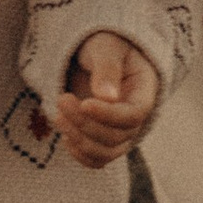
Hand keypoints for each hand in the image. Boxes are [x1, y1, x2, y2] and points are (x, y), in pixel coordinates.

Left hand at [51, 31, 161, 168]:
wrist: (96, 52)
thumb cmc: (105, 44)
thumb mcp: (106, 47)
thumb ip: (107, 69)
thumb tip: (107, 98)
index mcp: (145, 90)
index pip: (134, 115)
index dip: (109, 115)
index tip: (84, 103)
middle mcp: (136, 116)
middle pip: (118, 137)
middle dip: (86, 124)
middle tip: (62, 99)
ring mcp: (120, 130)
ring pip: (106, 152)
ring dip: (79, 140)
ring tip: (58, 116)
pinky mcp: (103, 138)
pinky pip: (97, 159)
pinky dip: (80, 154)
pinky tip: (65, 135)